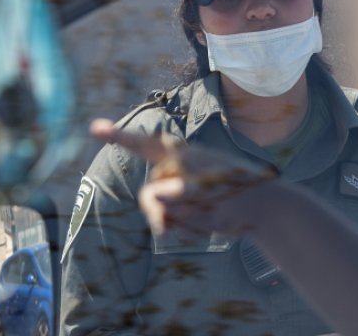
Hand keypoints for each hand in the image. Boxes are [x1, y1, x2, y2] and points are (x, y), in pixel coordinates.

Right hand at [90, 118, 277, 235]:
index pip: (144, 145)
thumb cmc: (238, 190)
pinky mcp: (186, 209)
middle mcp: (176, 171)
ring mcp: (180, 191)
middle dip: (162, 209)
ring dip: (179, 222)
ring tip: (208, 217)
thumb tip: (155, 199)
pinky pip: (172, 224)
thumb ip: (178, 192)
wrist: (263, 209)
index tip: (94, 128)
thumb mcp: (209, 188)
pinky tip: (206, 228)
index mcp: (182, 155)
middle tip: (185, 218)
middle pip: (150, 193)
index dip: (118, 137)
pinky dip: (186, 230)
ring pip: (159, 212)